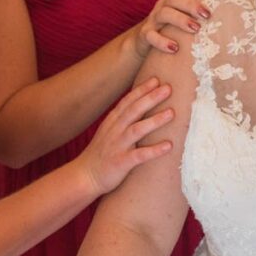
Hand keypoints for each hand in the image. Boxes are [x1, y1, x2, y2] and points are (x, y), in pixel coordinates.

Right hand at [75, 77, 175, 195]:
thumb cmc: (101, 153)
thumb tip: (141, 105)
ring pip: (137, 130)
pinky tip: (169, 145)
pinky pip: (140, 155)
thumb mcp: (109, 131)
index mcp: (112, 122)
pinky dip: (154, 150)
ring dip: (155, 120)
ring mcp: (117, 146)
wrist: (84, 177)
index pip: (127, 102)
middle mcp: (115, 131)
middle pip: (134, 110)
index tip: (155, 79)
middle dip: (151, 98)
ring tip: (172, 113)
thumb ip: (123, 119)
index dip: (141, 90)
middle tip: (168, 88)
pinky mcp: (121, 162)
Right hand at [135, 0, 218, 56]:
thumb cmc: (172, 18)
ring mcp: (154, 18)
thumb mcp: (184, 1)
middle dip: (192, 4)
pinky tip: (174, 48)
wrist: (145, 37)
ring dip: (180, 20)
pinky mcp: (146, 34)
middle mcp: (164, 3)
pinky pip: (151, 36)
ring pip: (164, 14)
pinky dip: (162, 41)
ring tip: (195, 29)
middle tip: (207, 14)